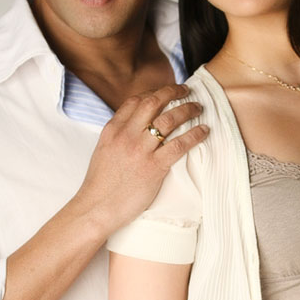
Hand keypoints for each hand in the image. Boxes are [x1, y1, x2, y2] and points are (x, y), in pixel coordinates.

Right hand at [76, 84, 207, 233]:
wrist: (96, 208)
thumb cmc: (100, 185)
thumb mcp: (104, 152)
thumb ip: (119, 137)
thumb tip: (135, 129)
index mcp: (112, 130)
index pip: (135, 100)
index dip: (154, 92)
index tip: (166, 92)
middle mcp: (126, 135)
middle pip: (153, 102)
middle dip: (173, 91)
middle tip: (186, 91)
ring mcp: (140, 150)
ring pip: (169, 119)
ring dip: (187, 109)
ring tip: (198, 108)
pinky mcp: (153, 168)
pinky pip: (179, 144)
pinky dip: (194, 134)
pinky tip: (204, 131)